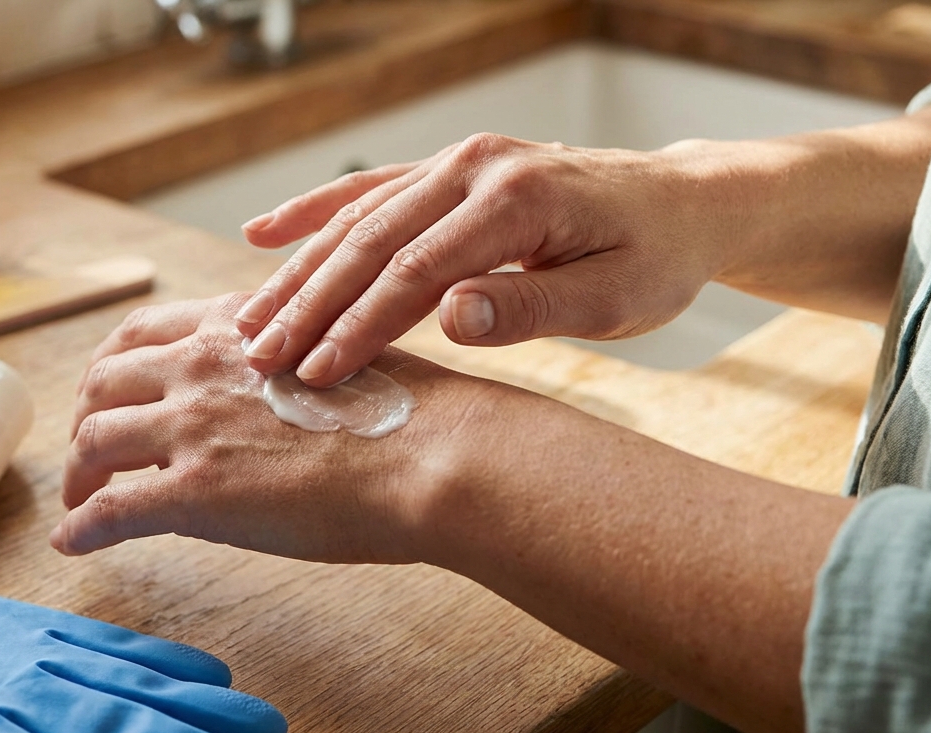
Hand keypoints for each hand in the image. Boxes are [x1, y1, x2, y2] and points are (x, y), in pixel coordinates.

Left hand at [54, 294, 481, 562]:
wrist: (432, 453)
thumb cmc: (408, 412)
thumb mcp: (330, 350)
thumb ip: (277, 361)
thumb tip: (265, 390)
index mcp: (234, 328)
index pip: (140, 334)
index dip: (111, 369)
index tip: (109, 397)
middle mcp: (200, 365)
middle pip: (102, 384)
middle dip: (83, 419)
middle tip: (87, 454)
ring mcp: (191, 427)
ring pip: (93, 441)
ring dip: (77, 475)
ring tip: (80, 501)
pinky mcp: (194, 492)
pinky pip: (109, 510)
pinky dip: (80, 527)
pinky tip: (73, 543)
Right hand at [235, 134, 731, 386]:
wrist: (682, 203)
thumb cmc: (655, 259)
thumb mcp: (617, 297)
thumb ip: (534, 305)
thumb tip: (452, 316)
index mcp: (516, 198)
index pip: (415, 270)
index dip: (359, 325)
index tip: (315, 373)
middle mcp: (475, 166)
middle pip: (371, 240)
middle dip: (309, 304)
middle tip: (259, 357)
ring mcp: (457, 161)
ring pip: (358, 217)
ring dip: (299, 270)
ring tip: (248, 320)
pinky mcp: (447, 169)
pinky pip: (368, 190)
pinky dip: (313, 213)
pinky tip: (262, 234)